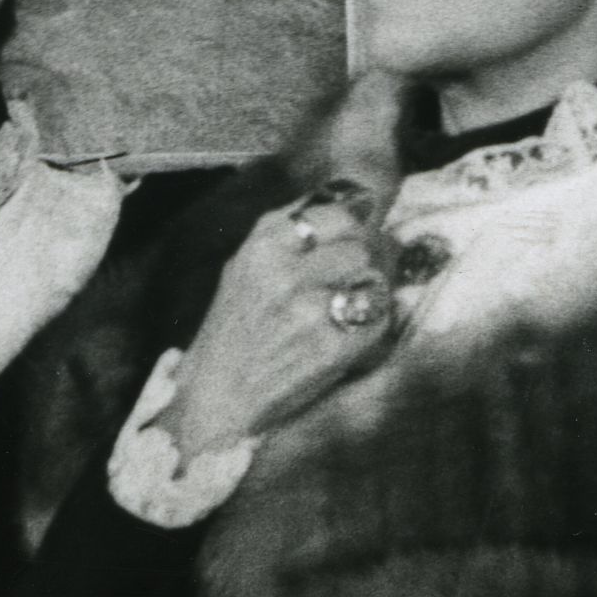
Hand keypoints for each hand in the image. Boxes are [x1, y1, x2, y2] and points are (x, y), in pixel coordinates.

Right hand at [169, 189, 398, 453]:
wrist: (218, 395)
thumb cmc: (236, 329)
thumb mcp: (248, 263)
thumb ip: (295, 231)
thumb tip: (360, 201)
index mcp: (264, 241)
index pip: (339, 211)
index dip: (354, 228)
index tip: (352, 242)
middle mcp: (285, 269)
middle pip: (361, 245)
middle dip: (362, 264)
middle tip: (346, 285)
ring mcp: (308, 308)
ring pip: (374, 278)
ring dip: (369, 295)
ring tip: (343, 312)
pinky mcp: (330, 345)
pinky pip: (378, 318)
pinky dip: (371, 327)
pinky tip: (346, 337)